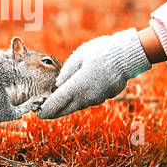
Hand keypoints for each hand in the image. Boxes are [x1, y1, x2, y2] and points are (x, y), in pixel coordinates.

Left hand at [37, 29, 151, 119]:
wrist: (127, 56)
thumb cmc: (101, 52)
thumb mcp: (79, 56)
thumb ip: (66, 72)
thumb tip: (58, 84)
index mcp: (76, 86)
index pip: (57, 103)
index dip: (46, 109)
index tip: (38, 113)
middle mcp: (86, 97)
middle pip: (66, 110)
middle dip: (54, 113)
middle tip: (44, 114)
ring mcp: (97, 99)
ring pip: (78, 105)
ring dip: (68, 106)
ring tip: (58, 105)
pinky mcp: (105, 97)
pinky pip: (89, 100)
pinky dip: (80, 99)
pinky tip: (76, 95)